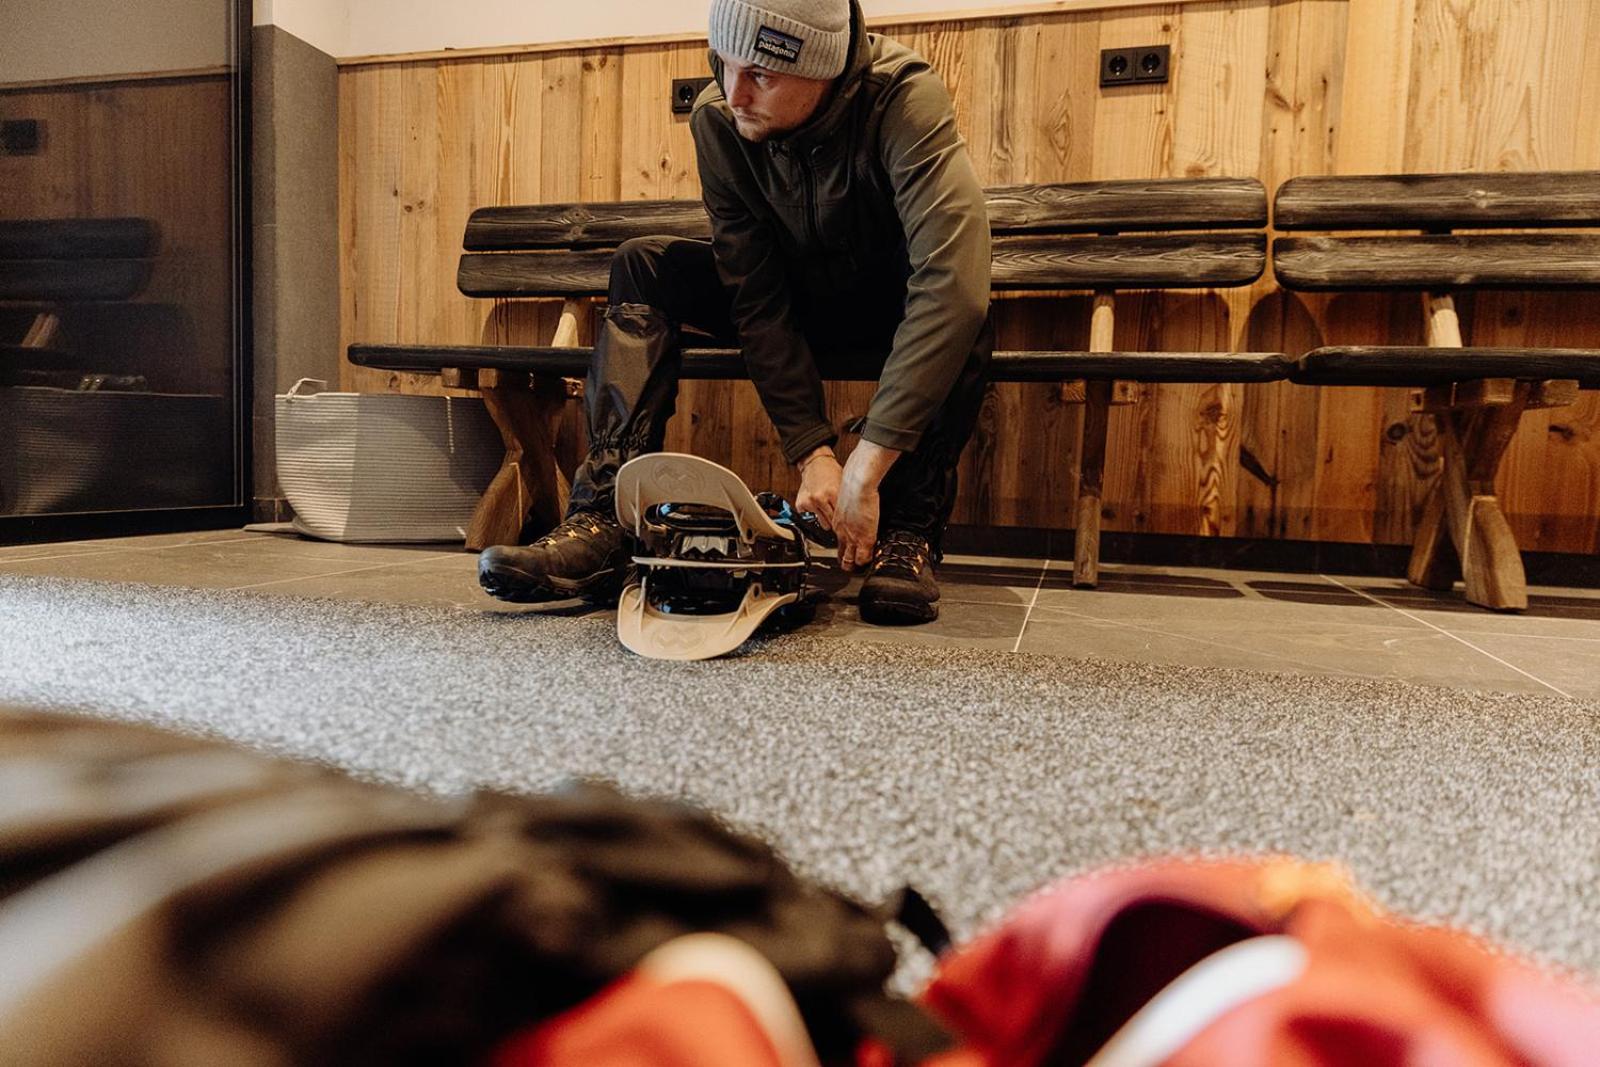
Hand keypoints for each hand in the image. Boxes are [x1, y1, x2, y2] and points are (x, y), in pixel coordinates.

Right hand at [795, 448, 841, 529]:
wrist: (815, 463)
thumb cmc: (831, 472)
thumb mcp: (842, 484)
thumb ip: (845, 501)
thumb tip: (852, 517)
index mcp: (832, 493)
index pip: (841, 517)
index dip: (845, 522)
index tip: (847, 524)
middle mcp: (819, 498)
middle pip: (831, 522)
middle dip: (835, 522)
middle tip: (838, 519)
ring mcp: (809, 502)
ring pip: (821, 523)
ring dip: (826, 520)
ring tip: (828, 512)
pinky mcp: (800, 504)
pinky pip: (809, 518)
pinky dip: (814, 515)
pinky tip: (818, 508)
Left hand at [836, 439, 900, 570]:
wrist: (857, 482)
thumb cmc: (854, 484)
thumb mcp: (848, 498)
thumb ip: (850, 506)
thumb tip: (857, 506)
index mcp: (838, 521)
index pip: (839, 540)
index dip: (844, 548)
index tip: (848, 552)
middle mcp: (842, 531)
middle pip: (842, 553)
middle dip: (846, 562)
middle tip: (850, 568)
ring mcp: (852, 536)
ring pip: (850, 558)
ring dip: (854, 565)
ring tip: (858, 570)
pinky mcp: (864, 538)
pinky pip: (863, 557)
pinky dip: (866, 561)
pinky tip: (869, 562)